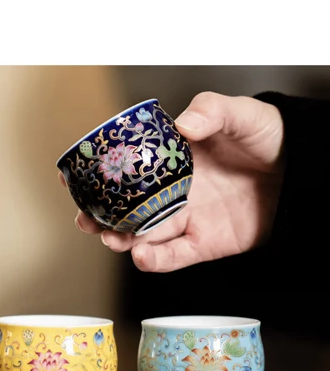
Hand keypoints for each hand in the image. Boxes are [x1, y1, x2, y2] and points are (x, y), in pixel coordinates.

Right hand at [59, 91, 284, 272]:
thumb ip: (211, 111)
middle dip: (102, 217)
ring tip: (111, 238)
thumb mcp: (240, 114)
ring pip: (145, 235)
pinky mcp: (204, 244)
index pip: (126, 170)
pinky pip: (175, 256)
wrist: (299, 175)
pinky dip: (157, 259)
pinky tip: (141, 255)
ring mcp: (187, 220)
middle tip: (85, 218)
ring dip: (123, 240)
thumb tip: (183, 125)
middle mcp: (173, 193)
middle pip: (127, 209)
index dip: (98, 175)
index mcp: (171, 162)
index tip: (72, 177)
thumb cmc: (267, 140)